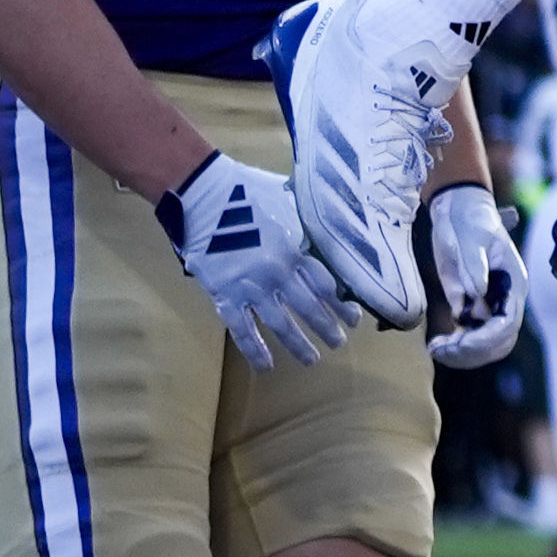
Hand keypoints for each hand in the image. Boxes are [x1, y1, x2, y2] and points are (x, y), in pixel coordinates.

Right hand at [159, 154, 358, 368]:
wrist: (203, 195)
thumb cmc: (246, 191)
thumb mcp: (287, 201)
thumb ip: (306, 222)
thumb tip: (330, 225)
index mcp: (295, 249)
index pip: (325, 283)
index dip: (341, 303)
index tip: (354, 318)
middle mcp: (277, 273)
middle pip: (308, 307)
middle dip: (326, 327)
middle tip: (339, 343)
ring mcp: (250, 287)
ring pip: (279, 323)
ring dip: (298, 344)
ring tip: (312, 360)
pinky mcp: (224, 295)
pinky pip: (241, 328)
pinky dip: (253, 349)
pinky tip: (265, 366)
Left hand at [425, 183, 528, 370]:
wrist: (457, 211)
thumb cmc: (468, 220)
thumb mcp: (471, 237)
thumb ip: (475, 264)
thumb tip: (478, 293)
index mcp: (512, 283)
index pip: (508, 322)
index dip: (487, 338)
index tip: (460, 342)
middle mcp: (504, 299)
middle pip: (499, 342)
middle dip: (473, 352)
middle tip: (443, 349)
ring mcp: (487, 305)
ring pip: (485, 346)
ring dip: (462, 354)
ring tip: (436, 348)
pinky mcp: (469, 307)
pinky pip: (468, 338)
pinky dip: (453, 347)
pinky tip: (435, 344)